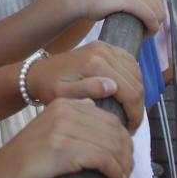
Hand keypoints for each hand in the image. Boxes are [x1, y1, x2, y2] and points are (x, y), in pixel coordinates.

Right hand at [0, 99, 132, 177]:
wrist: (1, 171)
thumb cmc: (28, 157)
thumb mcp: (50, 127)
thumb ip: (72, 116)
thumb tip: (93, 106)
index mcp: (64, 103)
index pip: (109, 118)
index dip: (124, 140)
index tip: (125, 159)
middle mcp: (65, 110)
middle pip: (114, 130)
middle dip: (127, 154)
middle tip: (126, 173)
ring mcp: (63, 128)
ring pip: (112, 144)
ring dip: (124, 166)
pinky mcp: (63, 148)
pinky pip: (103, 159)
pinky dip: (115, 172)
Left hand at [26, 41, 144, 132]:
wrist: (38, 72)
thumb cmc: (49, 88)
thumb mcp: (63, 95)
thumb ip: (86, 91)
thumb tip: (112, 87)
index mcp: (95, 64)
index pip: (130, 92)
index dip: (135, 115)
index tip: (129, 131)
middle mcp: (103, 51)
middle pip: (136, 83)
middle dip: (137, 107)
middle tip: (129, 125)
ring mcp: (105, 46)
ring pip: (136, 72)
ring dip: (137, 94)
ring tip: (128, 112)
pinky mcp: (106, 46)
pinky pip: (130, 62)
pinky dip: (134, 79)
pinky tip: (127, 94)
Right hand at [60, 0, 164, 35]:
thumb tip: (149, 8)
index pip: (157, 0)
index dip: (154, 15)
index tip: (144, 25)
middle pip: (160, 8)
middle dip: (155, 23)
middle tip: (142, 33)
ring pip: (158, 14)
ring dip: (153, 28)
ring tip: (141, 34)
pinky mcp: (130, 0)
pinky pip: (150, 18)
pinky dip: (150, 29)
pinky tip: (142, 35)